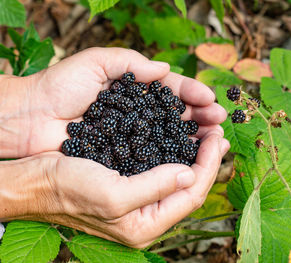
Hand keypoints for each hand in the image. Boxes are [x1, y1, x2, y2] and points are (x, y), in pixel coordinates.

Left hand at [0, 47, 226, 157]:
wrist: (30, 117)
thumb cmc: (59, 86)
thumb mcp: (95, 63)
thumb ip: (130, 62)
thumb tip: (165, 69)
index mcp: (134, 89)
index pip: (170, 90)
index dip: (192, 94)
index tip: (211, 99)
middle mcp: (137, 114)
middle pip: (175, 115)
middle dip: (199, 116)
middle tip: (220, 120)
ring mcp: (131, 136)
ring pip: (168, 136)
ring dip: (192, 136)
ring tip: (214, 137)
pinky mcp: (122, 156)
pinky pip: (151, 155)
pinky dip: (170, 155)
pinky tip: (188, 156)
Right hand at [1, 128, 228, 247]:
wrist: (38, 181)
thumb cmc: (69, 190)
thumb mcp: (112, 195)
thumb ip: (154, 188)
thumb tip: (188, 174)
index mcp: (145, 224)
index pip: (191, 196)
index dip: (208, 166)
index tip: (217, 140)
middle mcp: (147, 215)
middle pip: (190, 187)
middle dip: (207, 159)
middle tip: (218, 133)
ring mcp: (141, 199)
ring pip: (179, 177)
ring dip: (195, 154)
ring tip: (208, 133)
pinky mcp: (133, 183)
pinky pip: (164, 169)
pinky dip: (176, 151)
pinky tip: (182, 137)